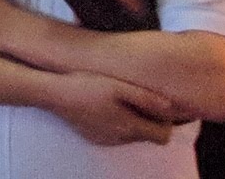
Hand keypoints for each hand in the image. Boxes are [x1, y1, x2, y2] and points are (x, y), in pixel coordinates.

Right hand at [48, 70, 181, 146]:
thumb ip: (146, 98)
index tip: (157, 106)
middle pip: (146, 135)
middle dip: (147, 120)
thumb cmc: (86, 85)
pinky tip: (103, 106)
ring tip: (118, 99)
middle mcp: (120, 138)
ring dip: (130, 121)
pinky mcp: (93, 137)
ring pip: (130, 135)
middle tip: (136, 98)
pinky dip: (115, 123)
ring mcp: (105, 139)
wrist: (53, 93)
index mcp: (129, 126)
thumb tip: (171, 108)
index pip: (163, 137)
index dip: (165, 122)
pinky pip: (114, 134)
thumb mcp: (118, 86)